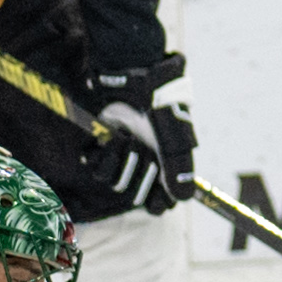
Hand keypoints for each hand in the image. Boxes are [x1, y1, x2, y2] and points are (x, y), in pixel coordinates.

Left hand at [85, 54, 197, 214]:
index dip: (158, 204)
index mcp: (166, 164)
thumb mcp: (174, 140)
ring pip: (115, 182)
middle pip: (136, 194)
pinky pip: (96, 168)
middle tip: (143, 149)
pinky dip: (100, 156)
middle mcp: (145, 162)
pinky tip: (108, 141)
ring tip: (126, 138)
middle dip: (137, 174)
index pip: (162, 201)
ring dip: (119, 162)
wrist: (136, 77)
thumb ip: (179, 171)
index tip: (156, 203)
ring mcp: (124, 154)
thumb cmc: (161, 108)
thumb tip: (185, 199)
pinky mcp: (104, 144)